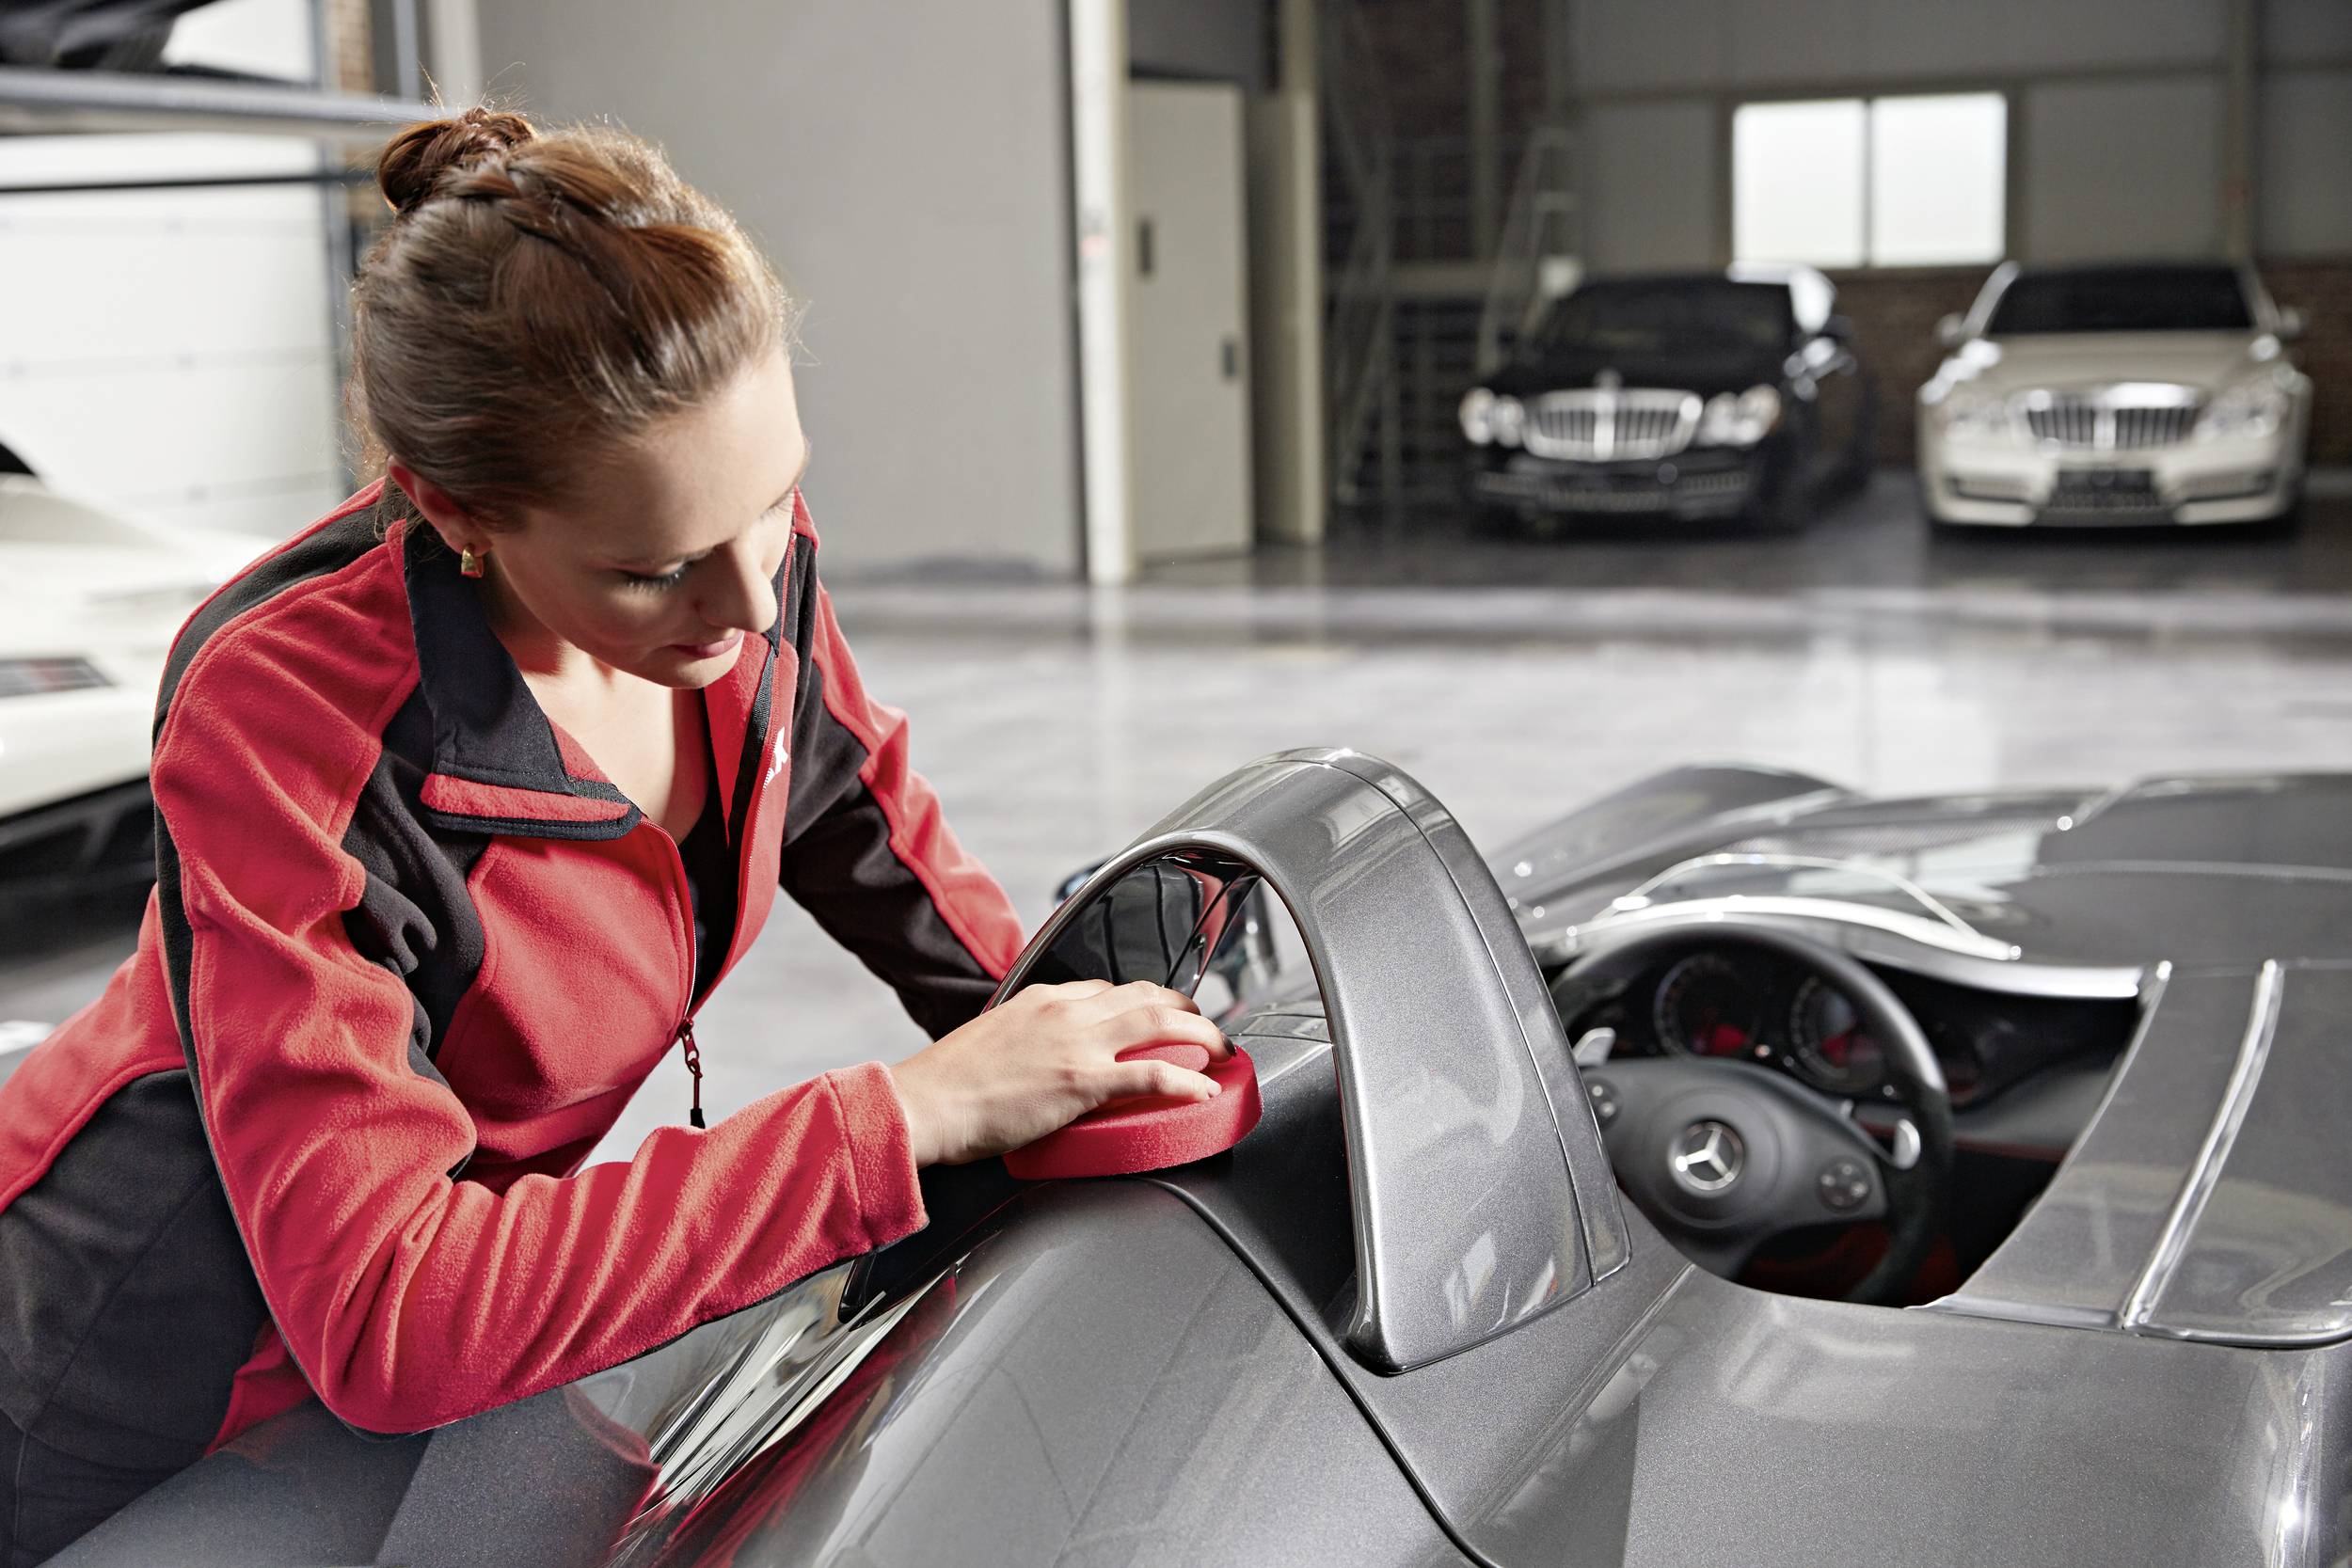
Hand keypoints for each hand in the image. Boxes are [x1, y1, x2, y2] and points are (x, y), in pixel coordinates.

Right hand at [887, 980, 1231, 1166]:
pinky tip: (1205, 1089)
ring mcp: (1077, 1043)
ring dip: (1202, 1034)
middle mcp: (1066, 1010)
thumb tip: (1037, 1062)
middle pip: (1146, 996)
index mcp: (1043, 999)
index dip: (1143, 1002)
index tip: (1159, 1017)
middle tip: (1205, 1027)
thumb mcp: (993, 1042)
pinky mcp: (1082, 1081)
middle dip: (1185, 1009)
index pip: (1108, 989)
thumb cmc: (948, 1085)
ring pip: (1161, 1023)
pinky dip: (1187, 1080)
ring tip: (1222, 1051)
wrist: (925, 1103)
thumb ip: (1025, 1041)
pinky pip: (1152, 1075)